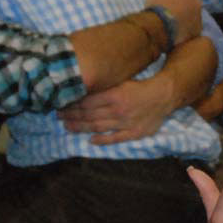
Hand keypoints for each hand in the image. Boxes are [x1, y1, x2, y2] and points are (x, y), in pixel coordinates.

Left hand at [58, 76, 173, 144]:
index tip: (61, 104)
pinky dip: (102, 140)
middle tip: (59, 116)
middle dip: (71, 115)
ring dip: (80, 127)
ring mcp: (126, 123)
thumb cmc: (141, 87)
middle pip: (89, 114)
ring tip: (68, 127)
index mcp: (115, 95)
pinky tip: (91, 140)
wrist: (164, 96)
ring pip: (98, 126)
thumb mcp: (122, 82)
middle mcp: (118, 110)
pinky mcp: (134, 133)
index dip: (72, 104)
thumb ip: (105, 88)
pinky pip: (115, 138)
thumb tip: (83, 89)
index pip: (87, 102)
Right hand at [144, 0, 201, 44]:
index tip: (162, 3)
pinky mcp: (197, 30)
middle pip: (186, 4)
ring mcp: (198, 17)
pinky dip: (185, 30)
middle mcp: (197, 2)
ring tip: (169, 25)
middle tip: (165, 14)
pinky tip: (175, 33)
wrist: (160, 27)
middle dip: (178, 7)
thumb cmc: (158, 4)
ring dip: (182, 18)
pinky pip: (191, 29)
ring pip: (190, 16)